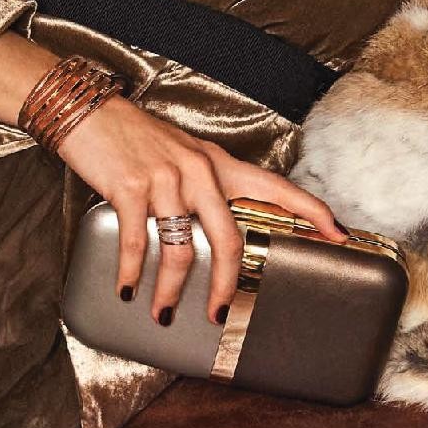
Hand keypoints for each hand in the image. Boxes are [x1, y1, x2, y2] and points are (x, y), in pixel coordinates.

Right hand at [56, 97, 349, 327]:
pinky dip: (133, 272)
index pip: (276, 187)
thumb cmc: (136, 138)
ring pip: (183, 249)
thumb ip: (203, 187)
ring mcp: (166, 180)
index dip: (312, 211)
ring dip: (172, 290)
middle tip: (221, 314)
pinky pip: (140, 242)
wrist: (88, 112)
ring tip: (164, 312)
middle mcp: (199, 171)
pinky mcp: (131, 188)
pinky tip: (129, 289)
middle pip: (230, 238)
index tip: (339, 234)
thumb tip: (212, 231)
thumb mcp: (182, 156)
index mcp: (218, 164)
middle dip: (228, 284)